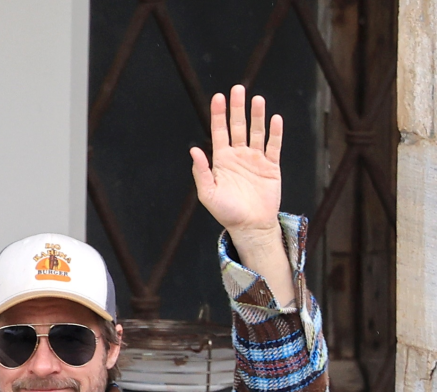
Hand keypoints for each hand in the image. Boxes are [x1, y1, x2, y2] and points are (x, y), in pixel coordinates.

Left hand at [190, 85, 282, 236]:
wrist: (250, 226)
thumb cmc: (227, 213)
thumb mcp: (208, 194)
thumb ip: (201, 172)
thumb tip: (194, 150)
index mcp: (222, 160)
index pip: (219, 131)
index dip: (218, 114)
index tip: (218, 97)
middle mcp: (238, 156)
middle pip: (238, 126)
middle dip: (237, 108)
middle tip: (238, 89)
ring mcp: (255, 159)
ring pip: (256, 132)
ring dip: (257, 116)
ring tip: (257, 100)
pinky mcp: (271, 166)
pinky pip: (273, 145)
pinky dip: (275, 132)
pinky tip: (275, 119)